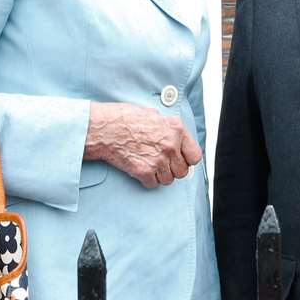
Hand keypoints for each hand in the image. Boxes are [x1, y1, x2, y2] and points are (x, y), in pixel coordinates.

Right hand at [85, 102, 201, 187]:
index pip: (195, 155)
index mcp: (176, 129)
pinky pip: (153, 184)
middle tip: (162, 164)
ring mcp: (158, 160)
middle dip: (173, 169)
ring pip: (168, 180)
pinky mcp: (144, 171)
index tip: (181, 160)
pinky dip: (147, 180)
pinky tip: (140, 169)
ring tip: (149, 165)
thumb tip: (174, 136)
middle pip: (183, 171)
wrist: (104, 128)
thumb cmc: (124, 118)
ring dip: (160, 176)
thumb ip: (168, 127)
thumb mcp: (153, 115)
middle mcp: (170, 146)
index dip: (188, 160)